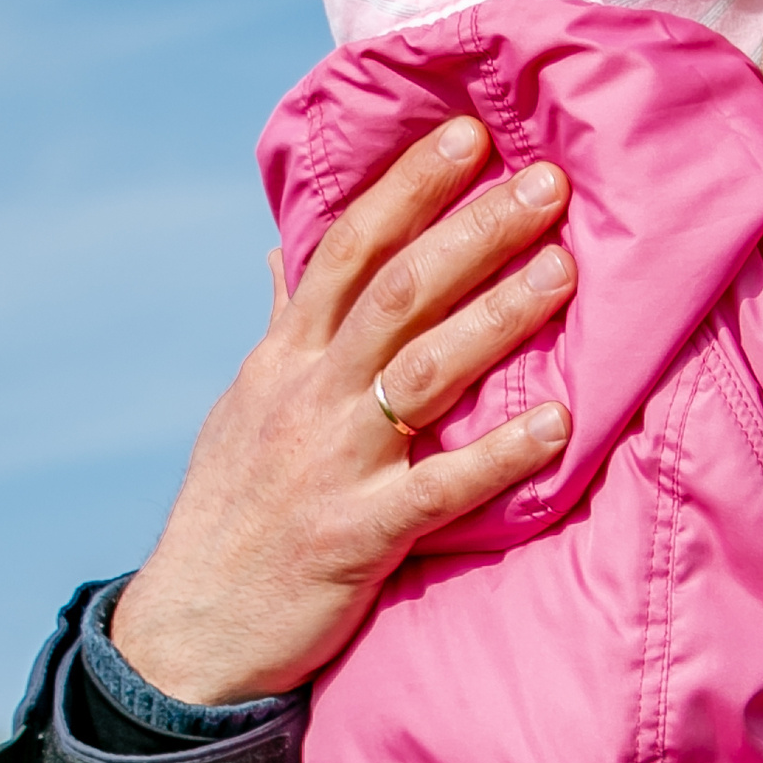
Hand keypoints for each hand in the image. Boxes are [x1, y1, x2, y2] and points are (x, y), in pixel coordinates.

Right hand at [115, 125, 579, 706]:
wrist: (194, 628)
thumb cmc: (236, 510)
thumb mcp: (247, 404)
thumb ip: (282, 324)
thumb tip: (287, 248)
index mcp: (285, 356)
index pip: (350, 247)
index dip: (410, 187)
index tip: (470, 134)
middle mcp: (308, 395)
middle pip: (400, 291)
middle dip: (474, 230)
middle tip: (547, 182)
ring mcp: (334, 463)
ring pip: (426, 371)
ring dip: (501, 316)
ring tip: (568, 269)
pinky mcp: (358, 535)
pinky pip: (440, 487)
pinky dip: (500, 456)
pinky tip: (561, 425)